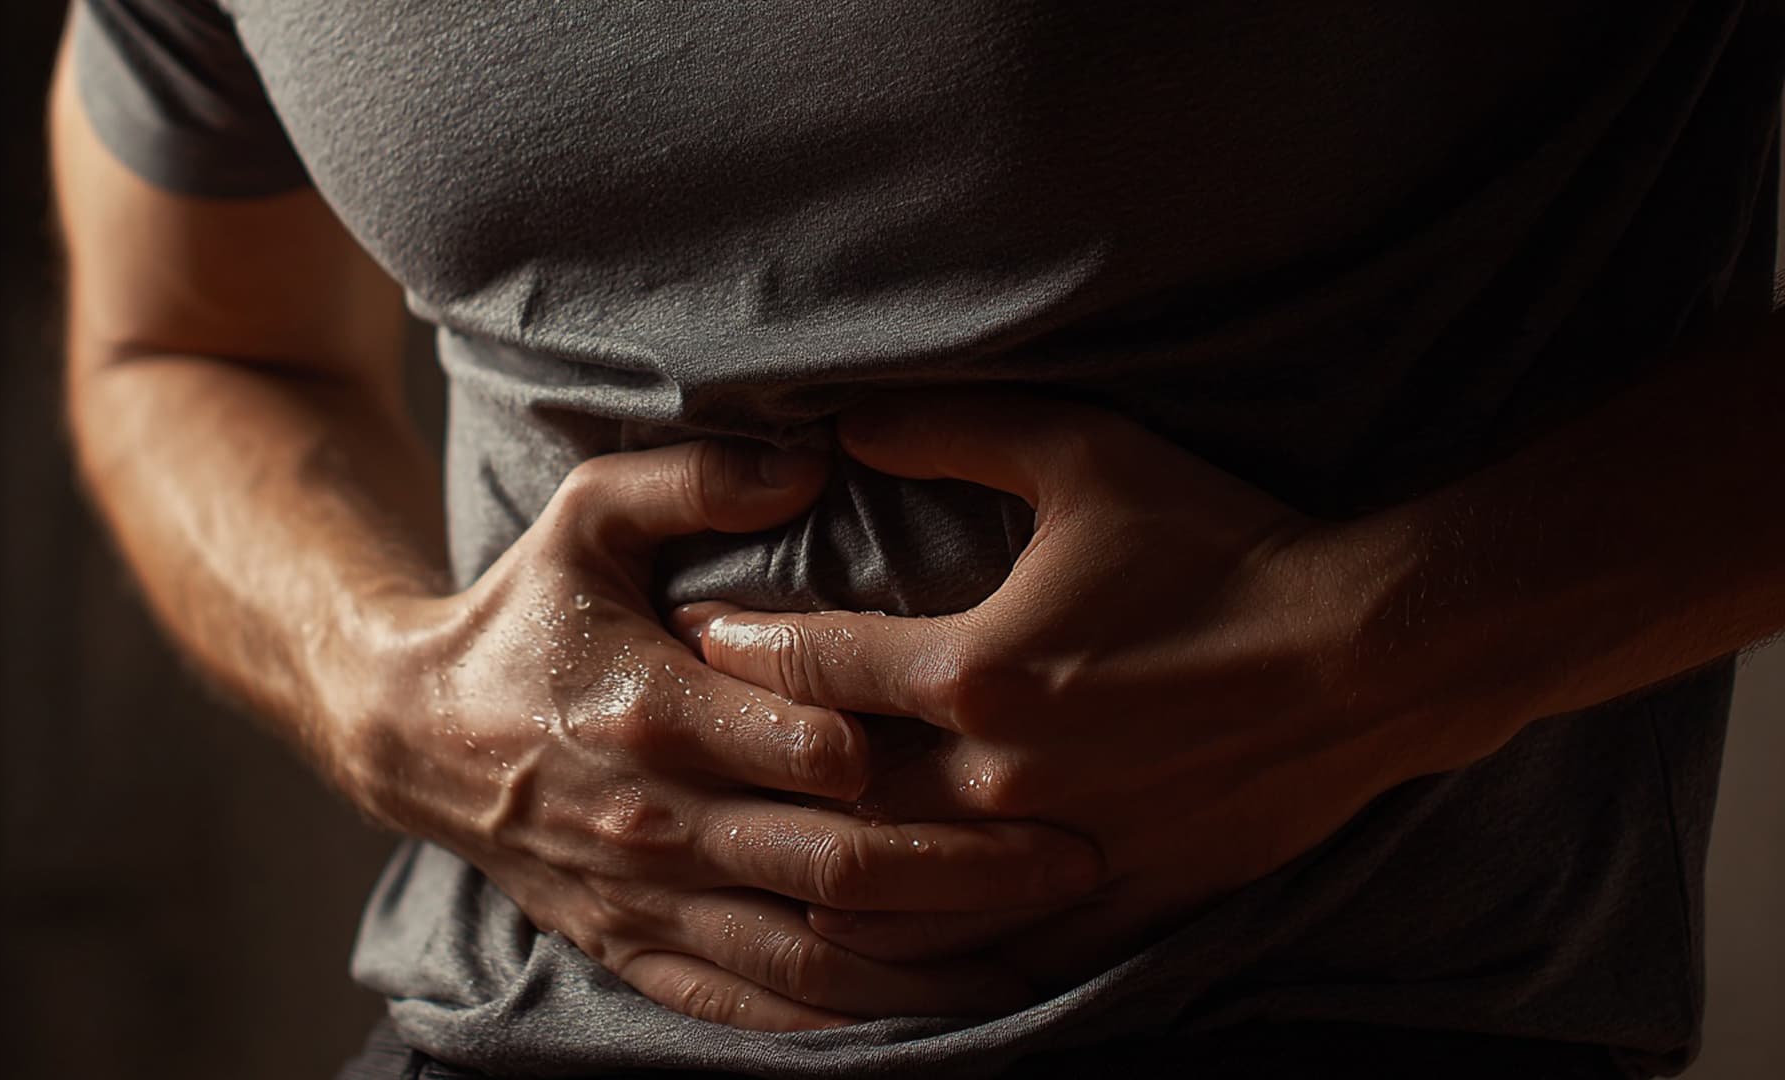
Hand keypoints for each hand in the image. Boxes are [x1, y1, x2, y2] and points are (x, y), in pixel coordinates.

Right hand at [324, 438, 1104, 1028]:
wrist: (413, 734)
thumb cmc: (524, 614)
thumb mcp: (585, 514)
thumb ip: (697, 480)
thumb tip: (819, 455)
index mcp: (653, 710)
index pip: (807, 751)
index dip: (909, 754)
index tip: (1010, 746)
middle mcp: (656, 823)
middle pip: (836, 867)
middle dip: (968, 872)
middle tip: (1077, 856)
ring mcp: (647, 901)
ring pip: (811, 958)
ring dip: (930, 964)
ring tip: (1039, 947)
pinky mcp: (635, 950)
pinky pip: (752, 1008)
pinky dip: (842, 1018)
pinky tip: (925, 1014)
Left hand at [680, 394, 1439, 985]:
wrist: (1366, 656)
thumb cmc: (1223, 543)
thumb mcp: (1085, 456)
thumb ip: (954, 433)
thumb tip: (844, 423)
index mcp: (978, 670)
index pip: (815, 666)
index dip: (743, 646)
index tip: (699, 636)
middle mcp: (998, 775)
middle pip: (832, 792)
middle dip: (754, 766)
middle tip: (700, 747)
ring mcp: (1056, 851)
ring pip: (894, 897)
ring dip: (818, 872)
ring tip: (768, 850)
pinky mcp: (1116, 900)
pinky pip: (994, 950)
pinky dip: (926, 947)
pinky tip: (887, 940)